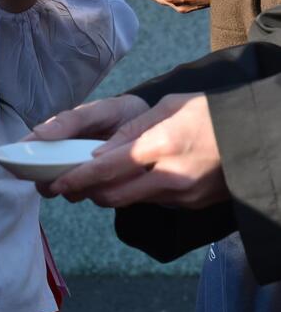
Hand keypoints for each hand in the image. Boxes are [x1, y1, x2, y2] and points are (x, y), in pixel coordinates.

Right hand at [24, 94, 149, 197]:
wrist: (157, 127)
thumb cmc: (122, 114)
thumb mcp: (99, 110)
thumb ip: (70, 121)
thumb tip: (37, 132)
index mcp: (60, 137)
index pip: (31, 150)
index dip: (18, 158)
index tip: (10, 163)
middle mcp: (67, 160)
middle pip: (44, 179)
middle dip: (48, 180)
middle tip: (60, 175)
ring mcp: (84, 177)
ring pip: (68, 192)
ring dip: (76, 187)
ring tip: (94, 173)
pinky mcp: (103, 190)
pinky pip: (94, 197)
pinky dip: (98, 191)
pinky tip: (111, 179)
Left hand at [41, 92, 227, 209]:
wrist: (255, 137)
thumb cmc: (208, 112)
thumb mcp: (168, 107)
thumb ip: (131, 130)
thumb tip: (99, 151)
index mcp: (161, 145)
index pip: (107, 169)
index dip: (77, 178)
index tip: (57, 182)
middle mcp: (170, 177)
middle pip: (113, 195)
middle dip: (85, 192)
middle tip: (66, 183)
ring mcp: (182, 195)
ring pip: (130, 201)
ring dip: (108, 192)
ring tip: (93, 178)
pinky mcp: (190, 204)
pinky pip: (152, 200)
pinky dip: (135, 191)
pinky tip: (133, 176)